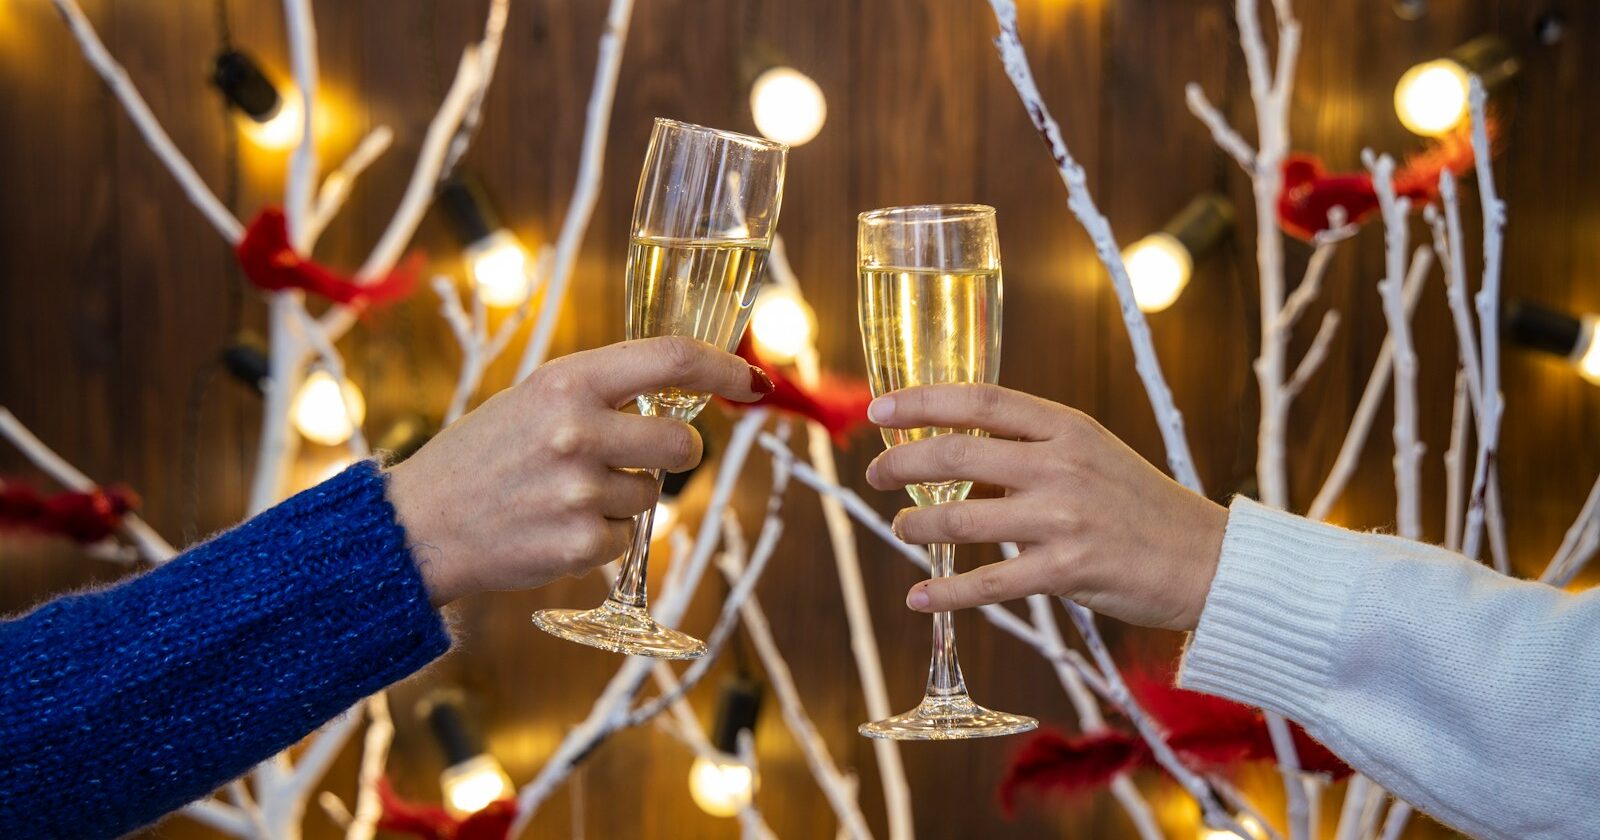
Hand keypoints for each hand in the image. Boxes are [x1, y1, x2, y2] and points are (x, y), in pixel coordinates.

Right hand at [387, 336, 773, 605]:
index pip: (672, 359)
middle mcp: (578, 431)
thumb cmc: (481, 457)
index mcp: (567, 381)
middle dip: (674, 452)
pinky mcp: (580, 544)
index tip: (754, 380)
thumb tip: (680, 392)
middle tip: (639, 456)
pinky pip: (625, 538)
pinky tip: (551, 527)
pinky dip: (599, 537)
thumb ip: (601, 392)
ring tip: (562, 495)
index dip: (724, 368)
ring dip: (623, 498)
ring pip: (652, 496)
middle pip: (683, 442)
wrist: (417, 526)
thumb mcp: (534, 400)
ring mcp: (581, 491)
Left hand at [864, 383, 1227, 630]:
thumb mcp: (1093, 455)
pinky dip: (946, 592)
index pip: (980, 399)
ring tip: (900, 526)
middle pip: (957, 453)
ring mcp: (1064, 518)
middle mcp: (1062, 465)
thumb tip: (959, 457)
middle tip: (875, 474)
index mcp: (1067, 427)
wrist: (1207, 560)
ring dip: (917, 523)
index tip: (880, 410)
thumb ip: (1033, 450)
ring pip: (962, 517)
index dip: (921, 401)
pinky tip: (919, 597)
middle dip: (902, 463)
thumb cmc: (1141, 507)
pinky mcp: (1067, 570)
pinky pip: (989, 582)